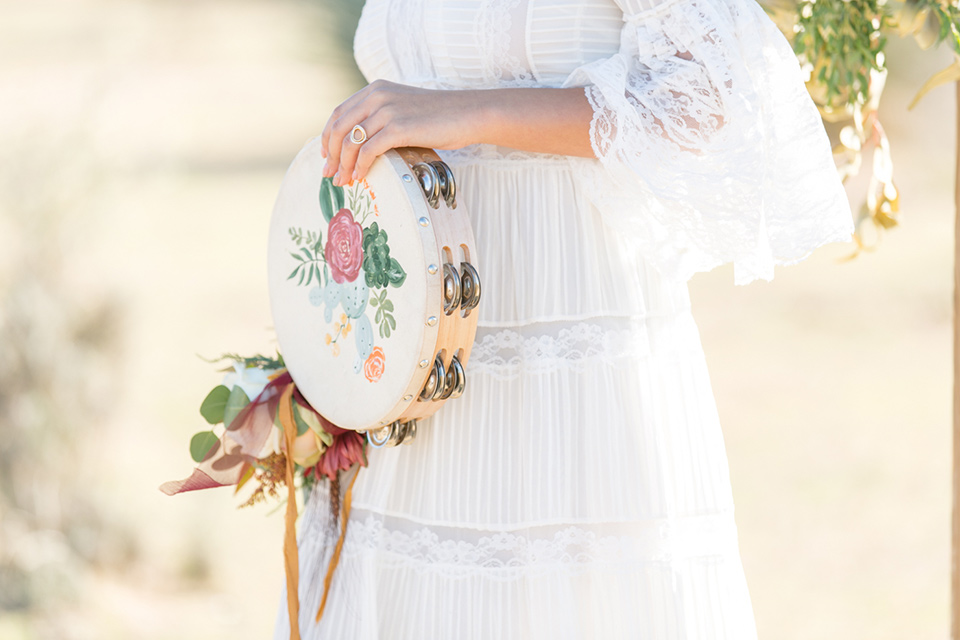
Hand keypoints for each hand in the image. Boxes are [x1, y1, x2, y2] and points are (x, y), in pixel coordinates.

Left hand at [321, 80, 481, 185]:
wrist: (468, 113)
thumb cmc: (439, 116)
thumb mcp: (403, 109)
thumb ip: (382, 117)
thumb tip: (361, 143)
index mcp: (375, 89)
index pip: (338, 113)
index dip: (328, 137)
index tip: (327, 157)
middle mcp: (377, 96)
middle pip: (339, 128)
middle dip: (331, 155)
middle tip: (329, 175)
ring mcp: (387, 110)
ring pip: (351, 142)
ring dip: (344, 165)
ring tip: (344, 181)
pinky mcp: (398, 127)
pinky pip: (368, 150)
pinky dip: (361, 166)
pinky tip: (361, 177)